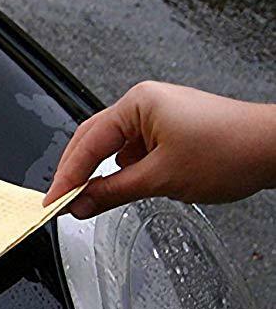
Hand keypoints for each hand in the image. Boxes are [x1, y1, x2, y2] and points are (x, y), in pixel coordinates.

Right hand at [44, 81, 275, 218]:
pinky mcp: (172, 129)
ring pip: (116, 147)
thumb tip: (81, 204)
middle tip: (64, 202)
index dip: (67, 176)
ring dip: (105, 173)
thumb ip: (113, 192)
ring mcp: (160, 115)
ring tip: (94, 199)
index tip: (54, 201)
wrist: (275, 148)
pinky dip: (128, 170)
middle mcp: (145, 104)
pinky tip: (128, 187)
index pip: (87, 143)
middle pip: (95, 140)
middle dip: (79, 173)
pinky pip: (137, 150)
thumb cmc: (230, 150)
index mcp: (137, 104)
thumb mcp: (161, 179)